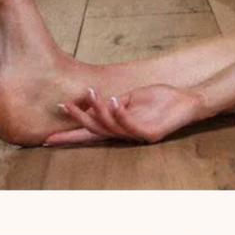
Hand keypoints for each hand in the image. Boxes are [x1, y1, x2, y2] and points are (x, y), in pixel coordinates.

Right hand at [45, 82, 203, 145]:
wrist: (187, 101)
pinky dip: (119, 113)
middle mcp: (125, 134)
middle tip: (64, 106)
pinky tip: (113, 100)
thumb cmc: (160, 99)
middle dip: (78, 120)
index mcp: (118, 126)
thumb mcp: (131, 98)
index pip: (90, 133)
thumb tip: (94, 102)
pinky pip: (129, 125)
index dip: (69, 137)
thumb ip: (114, 103)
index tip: (47, 140)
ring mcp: (137, 135)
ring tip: (91, 94)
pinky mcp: (150, 134)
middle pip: (95, 131)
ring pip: (110, 127)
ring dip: (99, 110)